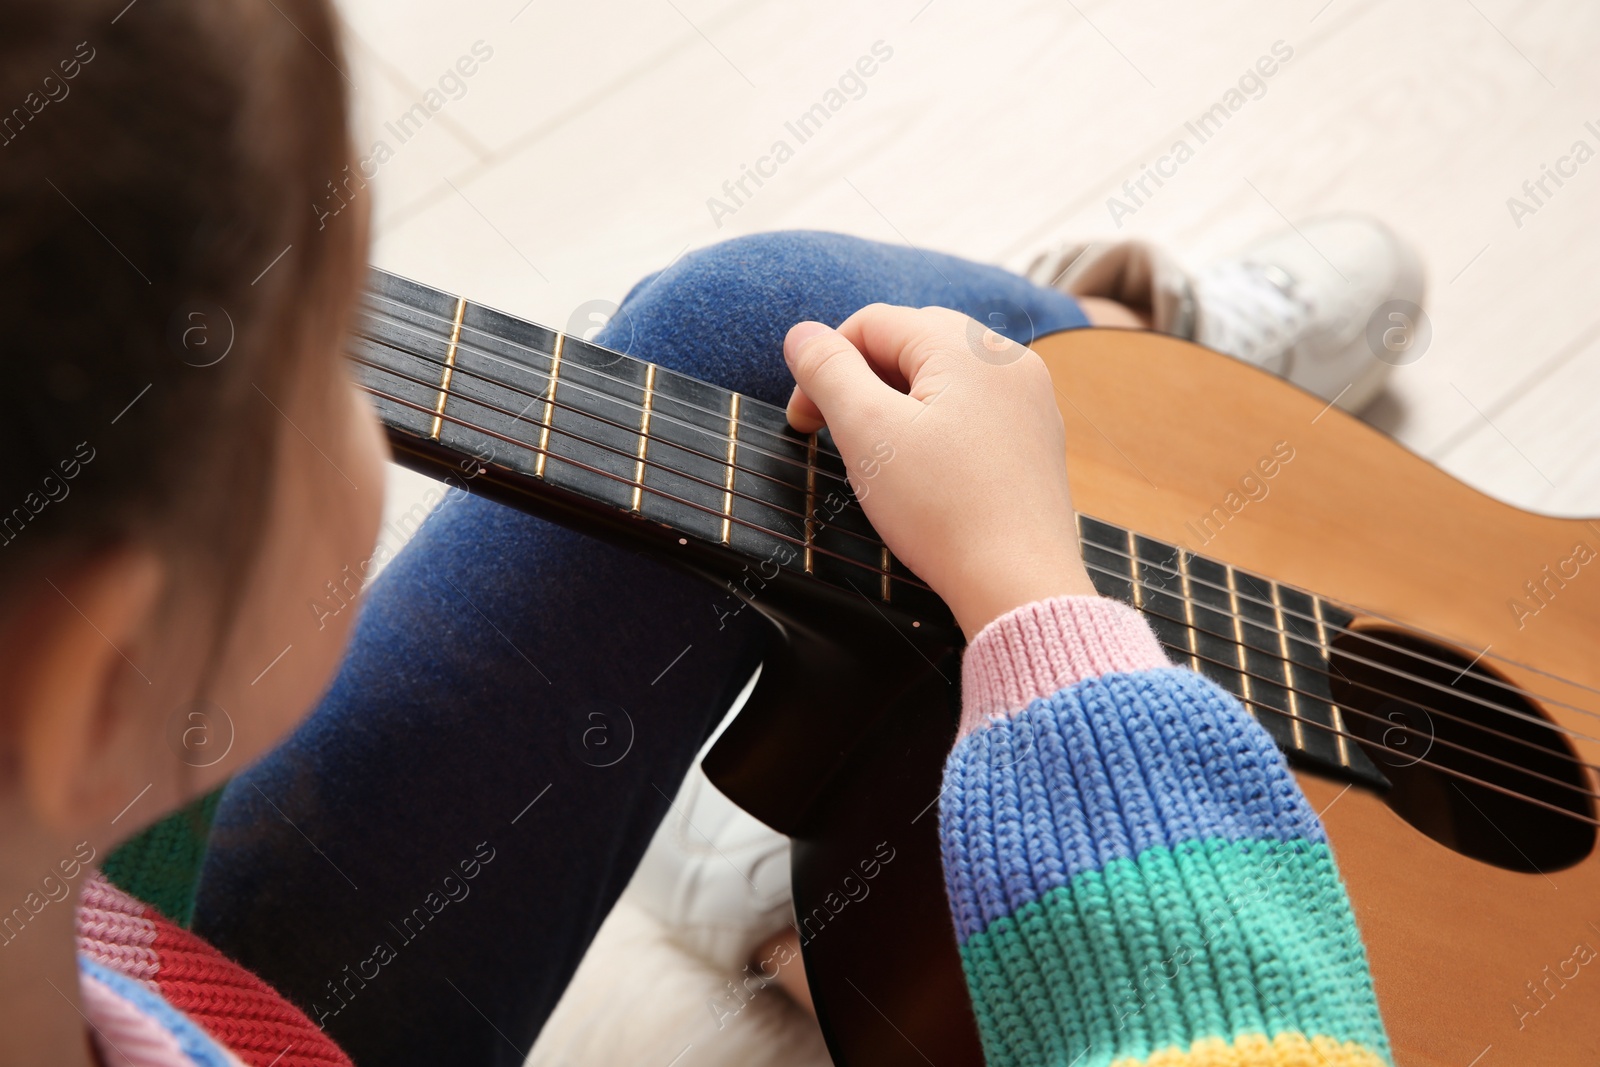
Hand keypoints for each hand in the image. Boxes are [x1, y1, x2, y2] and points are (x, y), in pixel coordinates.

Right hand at [783, 304, 1096, 639]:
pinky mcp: (1036, 439)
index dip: (824, 364)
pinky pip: (974, 408)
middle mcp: (1008, 360)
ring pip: (943, 376)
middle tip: (833, 434)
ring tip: (876, 454)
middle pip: (910, 343)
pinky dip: (936, 424)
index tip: (803, 421)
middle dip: (862, 380)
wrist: (1019, 584)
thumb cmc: (944, 512)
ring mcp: (1029, 400)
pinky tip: (923, 470)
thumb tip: (801, 335)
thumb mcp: (867, 433)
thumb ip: (828, 372)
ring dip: (897, 402)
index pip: (873, 323)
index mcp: (968, 347)